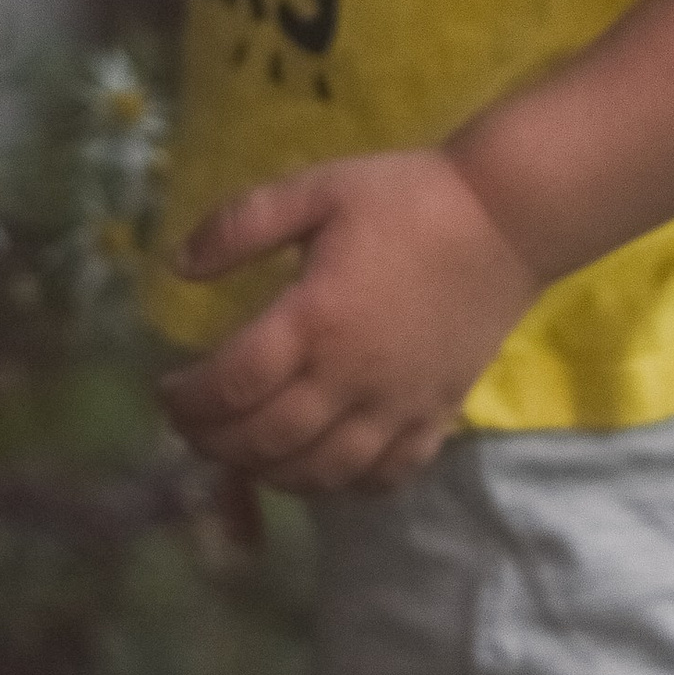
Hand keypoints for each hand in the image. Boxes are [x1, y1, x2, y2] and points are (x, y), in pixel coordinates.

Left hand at [156, 149, 542, 495]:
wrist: (508, 216)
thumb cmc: (408, 197)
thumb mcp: (316, 188)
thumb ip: (241, 225)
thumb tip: (177, 265)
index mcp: (314, 320)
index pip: (231, 386)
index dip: (187, 401)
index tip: (166, 391)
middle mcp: (351, 378)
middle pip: (265, 440)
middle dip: (215, 443)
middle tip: (193, 428)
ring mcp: (397, 406)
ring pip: (319, 473)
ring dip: (268, 472)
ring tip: (245, 451)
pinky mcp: (436, 417)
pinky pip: (383, 478)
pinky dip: (342, 486)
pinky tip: (321, 467)